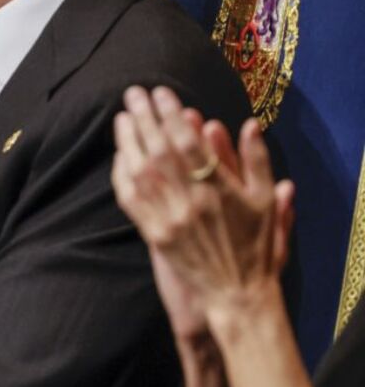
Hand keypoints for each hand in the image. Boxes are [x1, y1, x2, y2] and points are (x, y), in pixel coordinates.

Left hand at [112, 87, 295, 324]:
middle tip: (134, 93)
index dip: (172, 114)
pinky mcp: (153, 234)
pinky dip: (122, 174)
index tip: (162, 93)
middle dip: (144, 117)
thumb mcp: (265, 202)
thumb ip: (257, 161)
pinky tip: (120, 155)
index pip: (188, 142)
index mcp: (218, 189)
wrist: (236, 294)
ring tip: (122, 116)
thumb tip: (250, 124)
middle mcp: (189, 201)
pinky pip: (129, 198)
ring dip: (128, 140)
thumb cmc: (255, 246)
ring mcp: (168, 218)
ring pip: (140, 171)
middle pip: (158, 149)